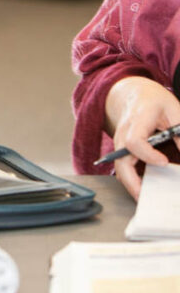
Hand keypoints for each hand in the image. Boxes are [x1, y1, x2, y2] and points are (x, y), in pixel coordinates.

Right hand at [105, 76, 179, 198]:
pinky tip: (146, 188)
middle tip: (146, 196)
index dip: (147, 154)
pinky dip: (132, 179)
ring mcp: (119, 142)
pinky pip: (122, 167)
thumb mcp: (175, 110)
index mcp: (137, 119)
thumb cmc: (154, 101)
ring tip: (147, 198)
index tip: (163, 163)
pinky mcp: (121, 149)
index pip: (134, 141)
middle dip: (131, 180)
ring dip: (131, 184)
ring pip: (119, 167)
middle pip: (120, 160)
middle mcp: (123, 133)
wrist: (133, 94)